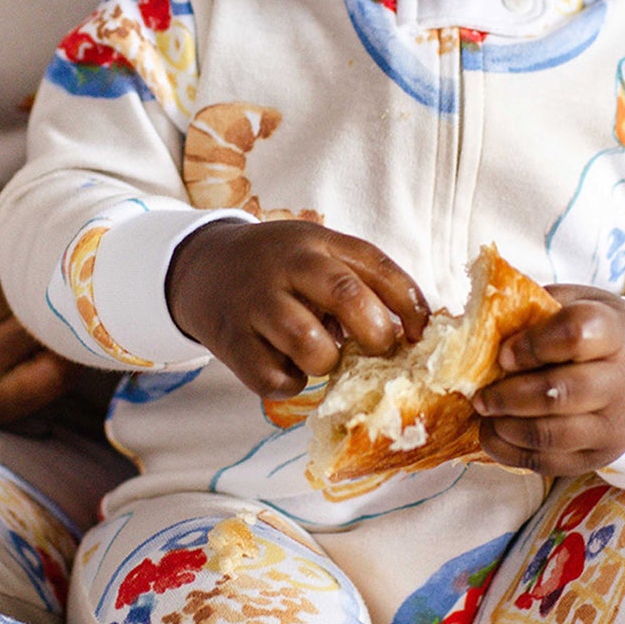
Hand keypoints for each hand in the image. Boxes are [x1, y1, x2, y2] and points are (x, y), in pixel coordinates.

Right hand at [166, 220, 429, 396]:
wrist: (203, 268)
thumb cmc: (278, 268)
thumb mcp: (316, 252)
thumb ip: (360, 280)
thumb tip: (416, 331)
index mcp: (317, 242)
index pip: (376, 265)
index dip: (409, 303)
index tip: (421, 332)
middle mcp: (287, 266)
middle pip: (346, 296)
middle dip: (375, 332)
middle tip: (378, 348)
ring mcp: (256, 303)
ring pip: (312, 346)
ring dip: (328, 361)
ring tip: (322, 354)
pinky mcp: (231, 342)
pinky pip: (277, 379)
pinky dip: (291, 382)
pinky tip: (286, 364)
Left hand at [473, 285, 624, 477]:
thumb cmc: (593, 327)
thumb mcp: (572, 301)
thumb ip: (533, 308)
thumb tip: (479, 322)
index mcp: (615, 332)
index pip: (576, 334)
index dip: (532, 344)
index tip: (503, 353)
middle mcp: (622, 381)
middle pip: (561, 392)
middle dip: (510, 396)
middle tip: (480, 395)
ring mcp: (614, 425)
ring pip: (554, 434)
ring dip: (508, 427)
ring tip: (484, 413)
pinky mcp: (600, 456)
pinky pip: (551, 463)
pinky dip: (512, 452)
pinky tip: (493, 434)